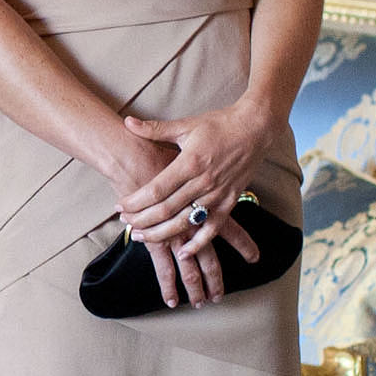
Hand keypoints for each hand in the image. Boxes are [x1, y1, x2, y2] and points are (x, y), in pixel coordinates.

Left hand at [118, 104, 266, 308]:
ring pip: (185, 222)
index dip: (136, 201)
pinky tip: (184, 252)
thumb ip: (155, 129)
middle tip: (125, 223)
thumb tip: (127, 123)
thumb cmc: (220, 124)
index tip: (120, 206)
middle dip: (142, 220)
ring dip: (162, 233)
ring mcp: (218, 194)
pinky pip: (213, 228)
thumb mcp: (186, 124)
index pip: (156, 190)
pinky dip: (199, 243)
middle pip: (166, 210)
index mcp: (190, 163)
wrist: (255, 128)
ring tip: (142, 237)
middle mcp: (203, 182)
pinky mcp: (230, 202)